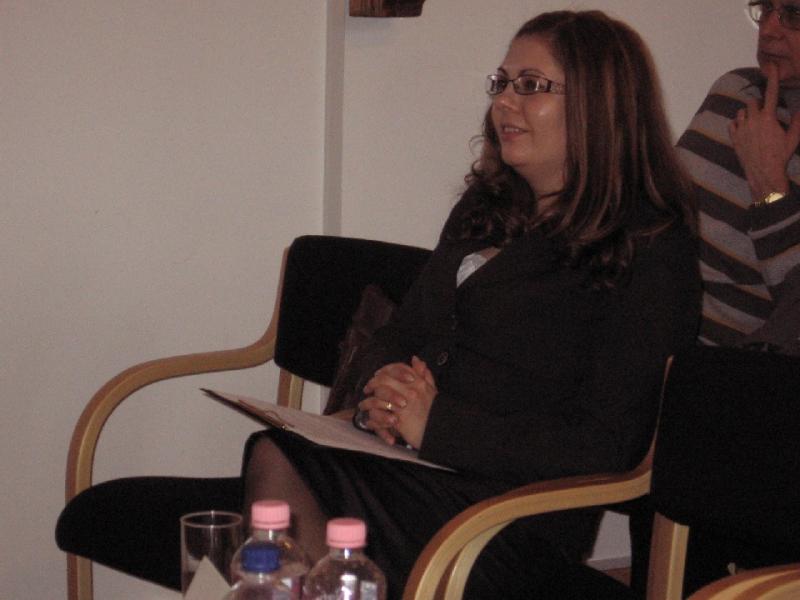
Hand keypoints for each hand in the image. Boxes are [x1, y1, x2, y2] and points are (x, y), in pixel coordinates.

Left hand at [360, 356, 436, 448]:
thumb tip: (416, 359)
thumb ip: (424, 374)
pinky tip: (368, 421)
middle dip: (372, 383)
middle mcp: (410, 390)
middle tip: (367, 388)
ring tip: (363, 406)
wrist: (439, 432)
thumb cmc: (435, 413)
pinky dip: (373, 419)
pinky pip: (380, 415)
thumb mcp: (432, 390)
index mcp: (419, 382)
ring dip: (368, 402)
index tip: (378, 374)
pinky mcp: (399, 419)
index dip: (385, 370)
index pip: (397, 368)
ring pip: (378, 396)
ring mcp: (404, 404)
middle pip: (384, 379)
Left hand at [729, 63, 799, 201]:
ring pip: (741, 112)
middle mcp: (753, 121)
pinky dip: (738, 125)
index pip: (771, 93)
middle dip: (759, 105)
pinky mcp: (734, 138)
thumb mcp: (793, 137)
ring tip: (754, 124)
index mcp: (769, 118)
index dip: (772, 79)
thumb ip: (798, 121)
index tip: (771, 67)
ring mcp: (742, 129)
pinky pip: (732, 124)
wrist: (764, 172)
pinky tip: (745, 131)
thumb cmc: (781, 155)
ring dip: (747, 114)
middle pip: (752, 102)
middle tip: (765, 115)